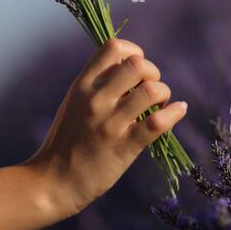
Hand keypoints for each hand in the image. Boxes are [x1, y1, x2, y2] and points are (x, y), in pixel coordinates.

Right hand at [25, 38, 185, 218]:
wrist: (52, 182)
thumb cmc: (65, 143)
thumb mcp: (73, 104)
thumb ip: (95, 85)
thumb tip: (126, 70)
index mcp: (82, 85)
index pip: (113, 48)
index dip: (133, 52)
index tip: (136, 69)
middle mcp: (96, 99)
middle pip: (137, 65)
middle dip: (153, 72)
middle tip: (151, 89)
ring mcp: (110, 123)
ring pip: (152, 91)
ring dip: (163, 94)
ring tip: (160, 105)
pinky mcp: (124, 146)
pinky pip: (158, 123)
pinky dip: (174, 113)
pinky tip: (178, 111)